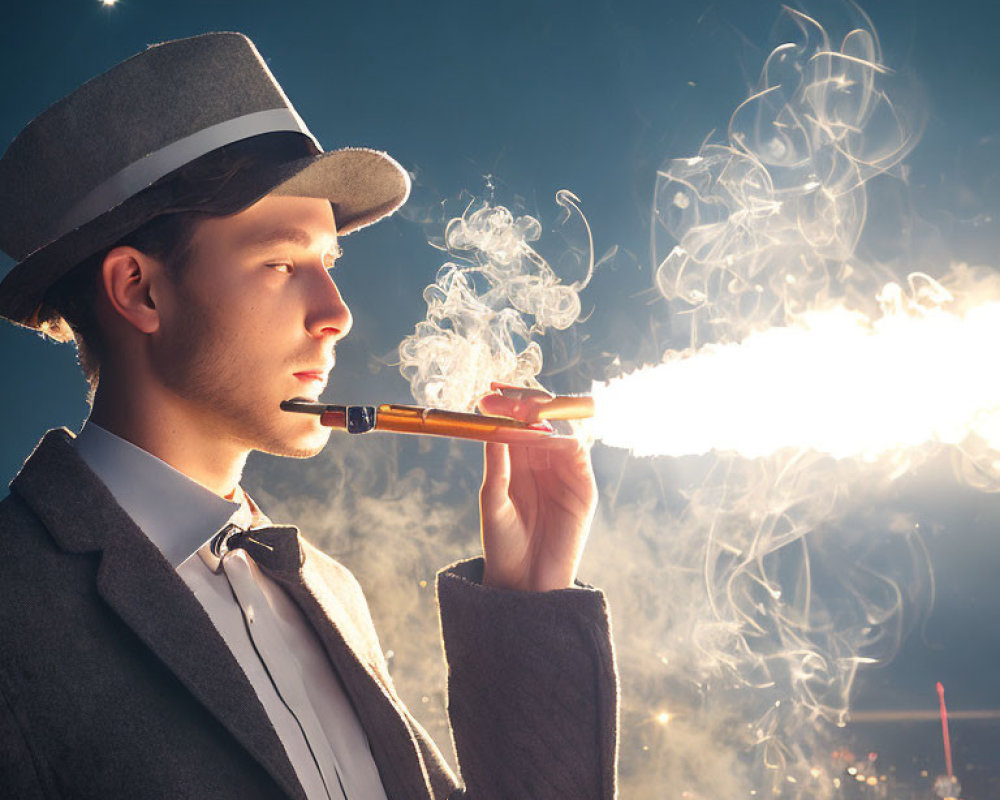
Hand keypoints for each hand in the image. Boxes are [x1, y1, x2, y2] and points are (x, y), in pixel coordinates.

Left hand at [477, 383, 597, 591]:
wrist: (524, 583)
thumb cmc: (503, 544)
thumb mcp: (492, 501)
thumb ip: (497, 464)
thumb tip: (490, 424)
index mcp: (518, 459)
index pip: (518, 419)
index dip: (507, 403)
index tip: (488, 392)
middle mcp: (543, 460)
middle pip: (543, 416)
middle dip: (525, 400)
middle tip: (504, 394)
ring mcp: (565, 471)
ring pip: (562, 427)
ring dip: (544, 414)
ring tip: (521, 408)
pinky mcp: (584, 487)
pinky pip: (578, 451)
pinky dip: (563, 436)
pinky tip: (543, 432)